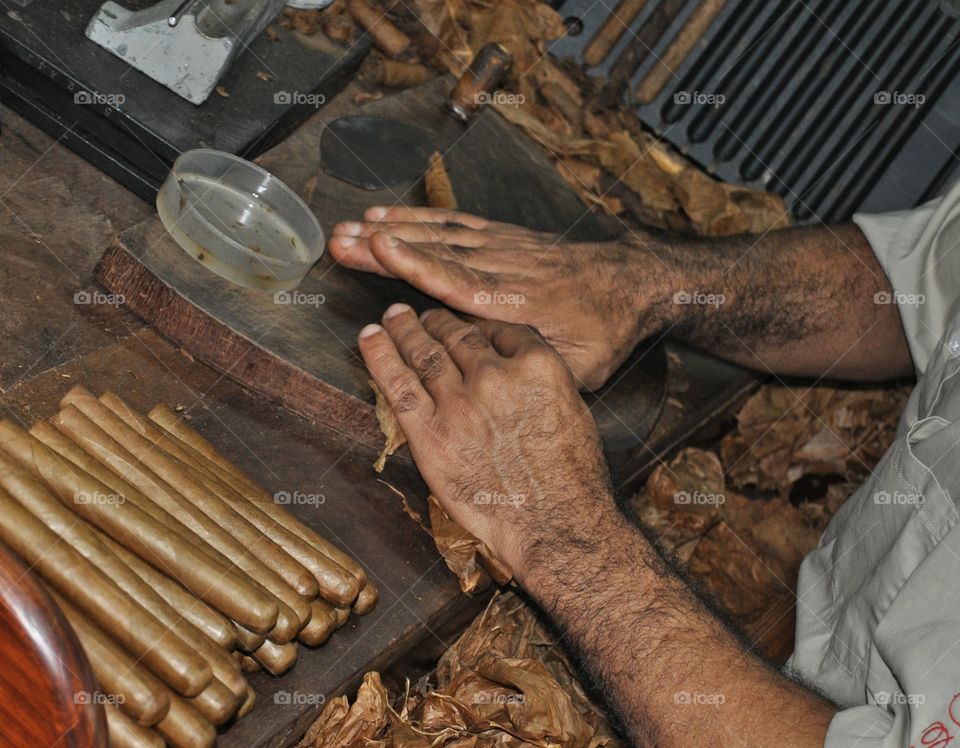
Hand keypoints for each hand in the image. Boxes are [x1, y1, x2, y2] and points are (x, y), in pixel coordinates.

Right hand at [332, 206, 675, 390]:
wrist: (631, 282)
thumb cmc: (605, 329)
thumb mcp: (582, 364)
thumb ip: (537, 372)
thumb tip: (495, 387)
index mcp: (520, 301)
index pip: (461, 280)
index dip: (419, 264)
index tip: (381, 249)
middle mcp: (506, 267)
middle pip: (438, 252)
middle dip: (386, 245)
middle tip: (340, 239)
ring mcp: (504, 247)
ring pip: (442, 233)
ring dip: (394, 228)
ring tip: (349, 226)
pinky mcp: (503, 237)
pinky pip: (456, 223)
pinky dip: (420, 217)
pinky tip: (390, 216)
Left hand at [357, 302, 613, 578]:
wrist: (555, 524)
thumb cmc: (572, 478)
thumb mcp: (573, 410)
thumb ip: (541, 381)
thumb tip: (518, 370)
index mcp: (537, 365)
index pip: (500, 329)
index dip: (479, 324)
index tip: (468, 324)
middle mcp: (495, 376)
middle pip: (460, 336)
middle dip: (440, 322)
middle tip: (425, 315)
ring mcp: (460, 404)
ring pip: (426, 353)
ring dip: (406, 330)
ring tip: (395, 317)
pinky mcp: (431, 434)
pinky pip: (398, 385)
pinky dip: (380, 357)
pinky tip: (370, 337)